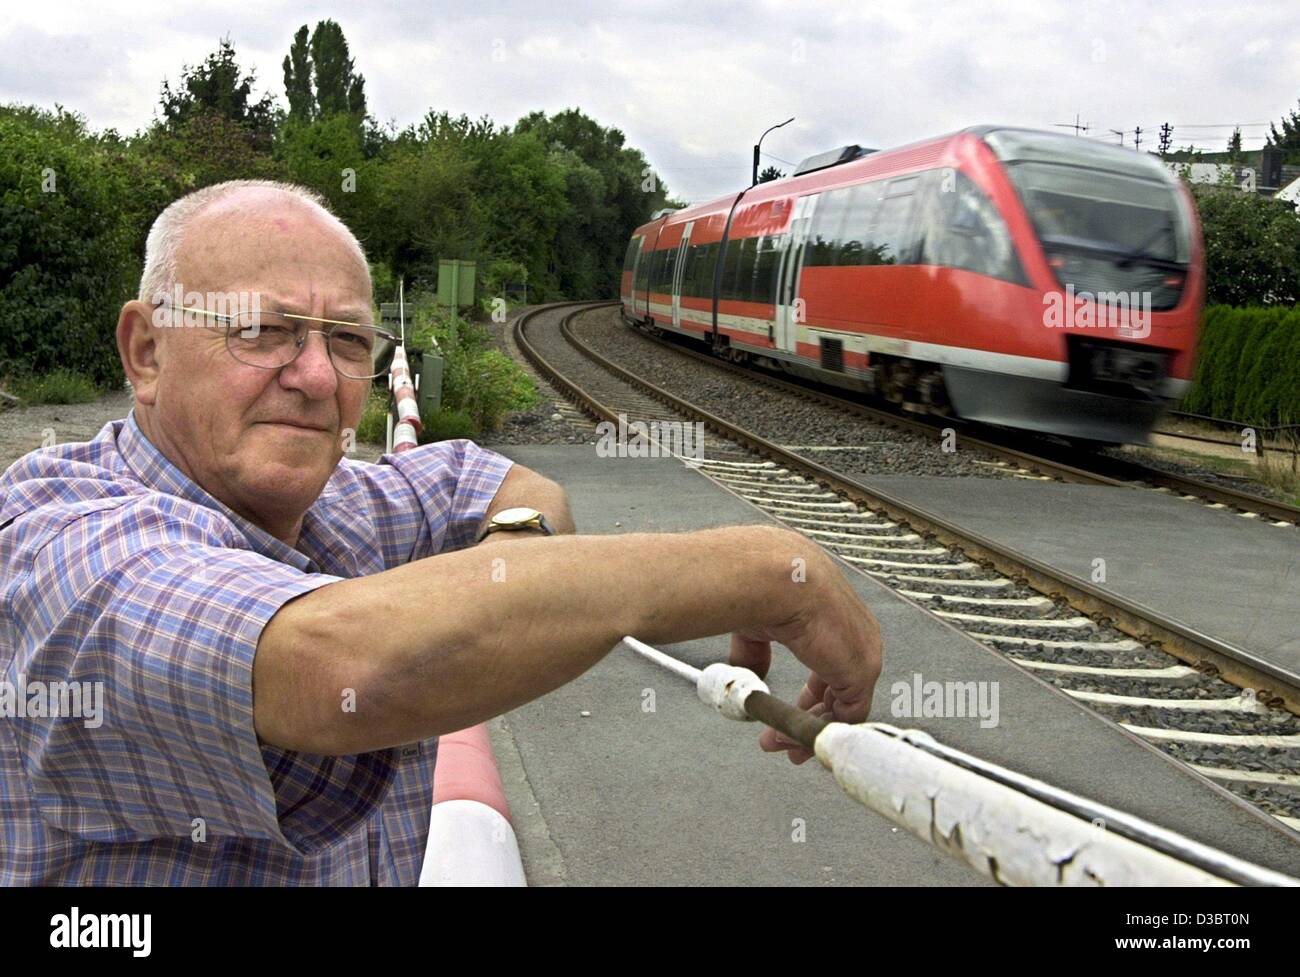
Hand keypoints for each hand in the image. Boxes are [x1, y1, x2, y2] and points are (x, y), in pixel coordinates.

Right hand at [729, 540, 881, 763]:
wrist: (778, 579)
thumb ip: (758, 653)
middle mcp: (859, 639)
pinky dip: (819, 732)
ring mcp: (864, 656)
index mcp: (840, 622)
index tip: (792, 713)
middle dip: (811, 718)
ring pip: (843, 709)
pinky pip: (845, 716)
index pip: (834, 668)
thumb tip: (752, 674)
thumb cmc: (769, 588)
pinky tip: (791, 739)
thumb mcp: (760, 626)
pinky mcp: (862, 673)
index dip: (812, 696)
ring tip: (779, 744)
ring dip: (810, 731)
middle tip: (785, 738)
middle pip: (842, 692)